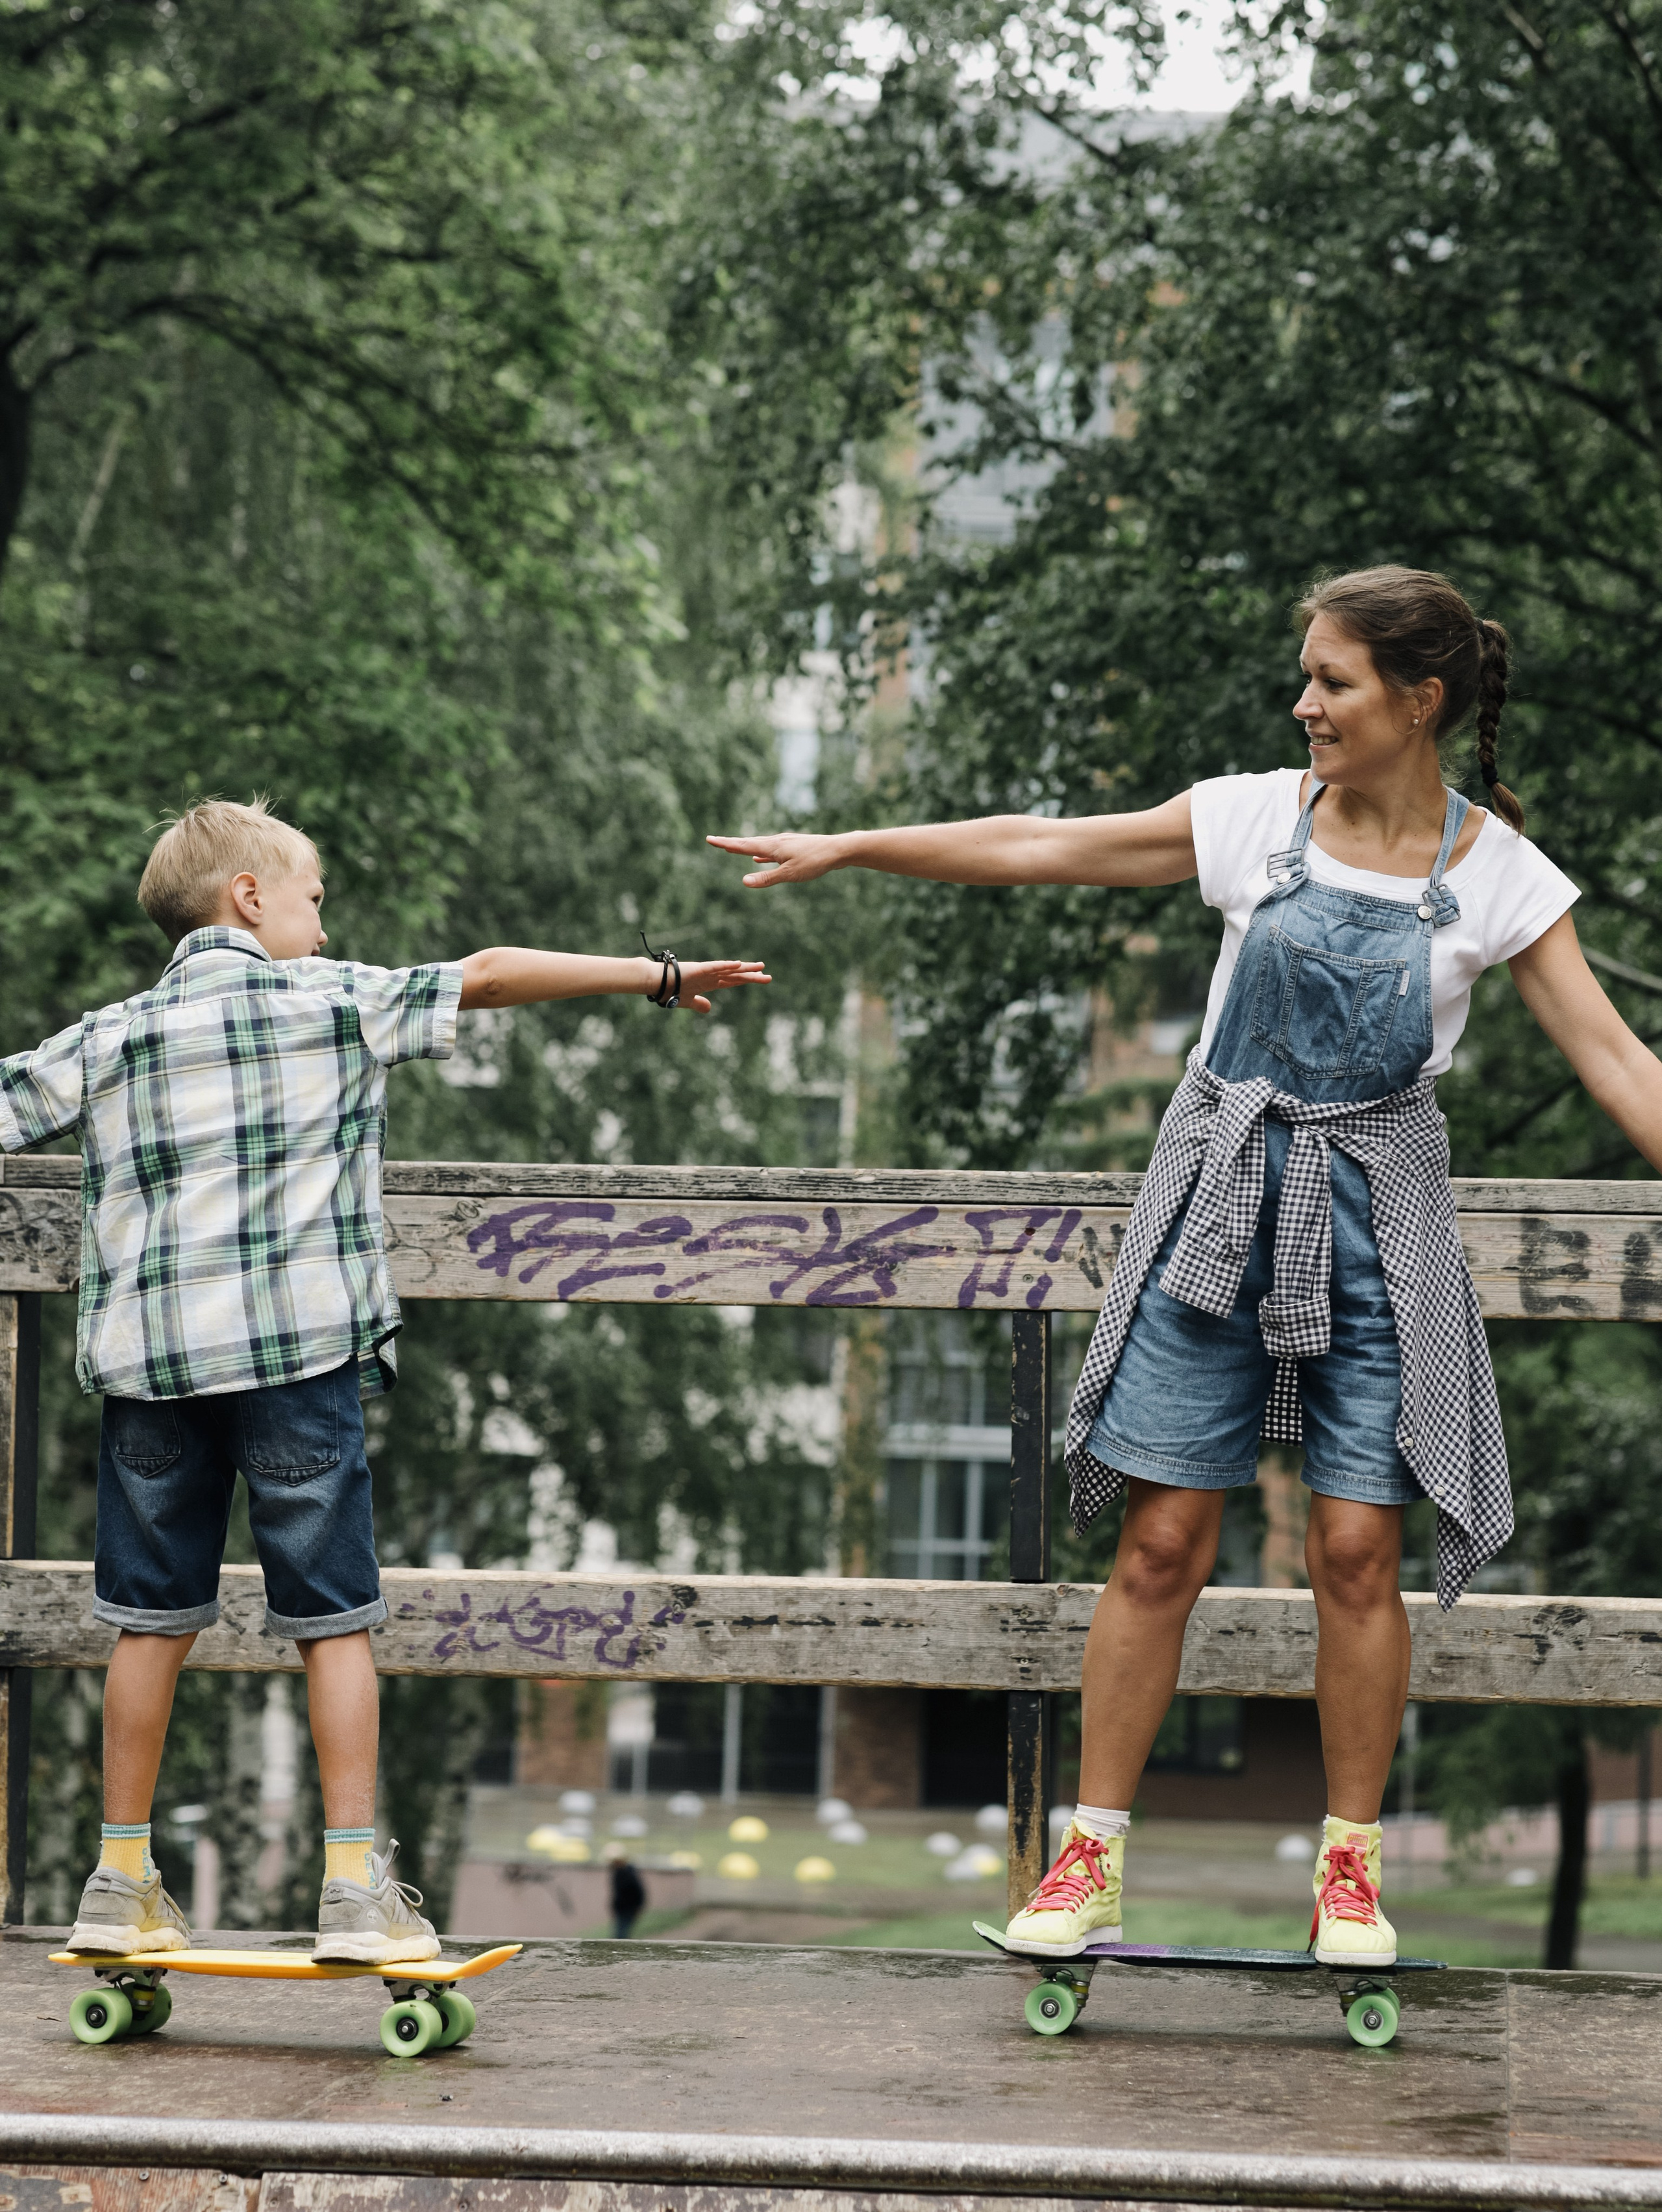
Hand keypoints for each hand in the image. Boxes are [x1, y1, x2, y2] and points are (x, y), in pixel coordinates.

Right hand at [653, 957, 771, 1012]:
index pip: (733, 981)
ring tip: (760, 967)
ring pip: (729, 970)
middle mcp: (711, 976)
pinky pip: (715, 967)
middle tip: (768, 977)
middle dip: (752, 976)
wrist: (656, 983)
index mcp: (710, 983)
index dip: (747, 980)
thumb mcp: (688, 1001)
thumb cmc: (670, 991)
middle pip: (736, 976)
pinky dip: (727, 965)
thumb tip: (709, 1009)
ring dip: (745, 969)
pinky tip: (739, 964)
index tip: (760, 979)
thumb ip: (700, 1004)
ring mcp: (706, 971)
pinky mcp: (699, 969)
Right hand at [706, 833, 843, 886]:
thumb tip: (743, 881)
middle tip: (715, 841)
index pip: (743, 845)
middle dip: (731, 844)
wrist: (838, 850)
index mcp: (772, 847)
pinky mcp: (794, 847)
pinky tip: (759, 858)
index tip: (710, 839)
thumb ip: (767, 878)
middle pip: (748, 842)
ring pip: (760, 846)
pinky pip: (771, 850)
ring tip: (733, 848)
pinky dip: (761, 854)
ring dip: (745, 848)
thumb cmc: (815, 862)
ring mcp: (785, 843)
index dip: (726, 844)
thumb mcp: (790, 874)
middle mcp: (776, 842)